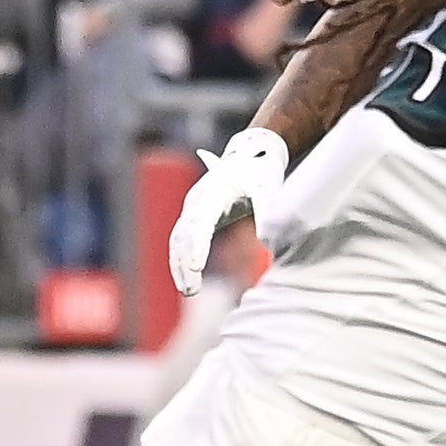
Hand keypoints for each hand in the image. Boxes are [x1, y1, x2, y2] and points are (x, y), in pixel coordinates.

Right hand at [169, 125, 288, 293]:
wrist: (250, 155)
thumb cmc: (259, 171)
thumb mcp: (267, 187)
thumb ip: (265, 210)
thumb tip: (266, 239)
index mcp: (214, 192)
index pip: (200, 223)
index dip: (197, 247)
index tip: (196, 268)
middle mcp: (197, 200)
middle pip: (184, 235)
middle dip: (184, 264)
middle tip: (192, 290)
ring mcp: (193, 207)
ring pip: (178, 239)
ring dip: (179, 265)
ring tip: (189, 290)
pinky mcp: (194, 215)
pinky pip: (181, 239)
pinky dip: (180, 259)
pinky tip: (186, 279)